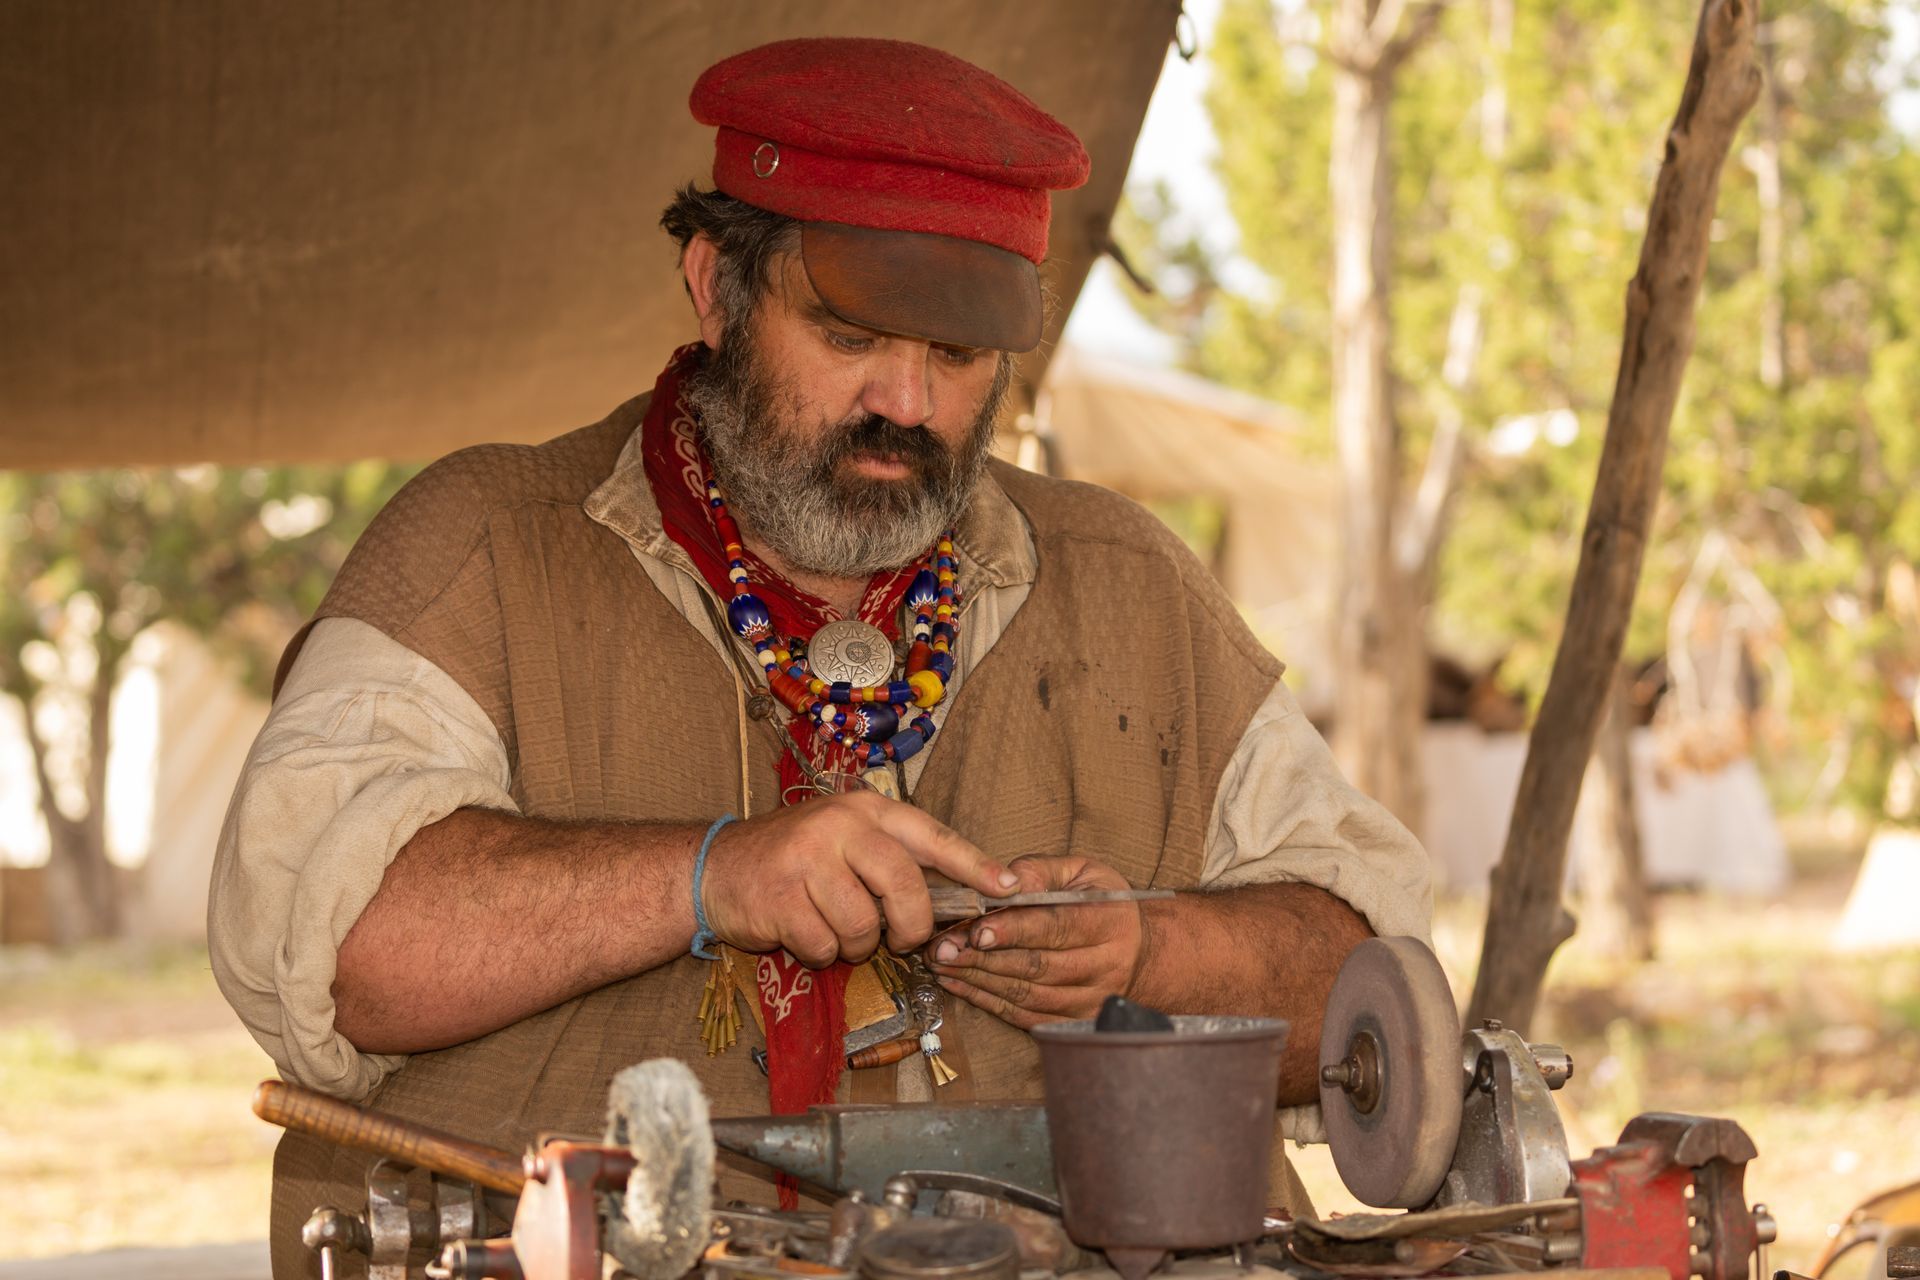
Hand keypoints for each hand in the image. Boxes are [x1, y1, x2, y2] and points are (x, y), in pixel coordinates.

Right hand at [699, 791, 1016, 967]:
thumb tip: (959, 894)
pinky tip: (804, 933)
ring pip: (863, 926)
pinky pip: (826, 946)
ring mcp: (806, 860)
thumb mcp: (845, 841)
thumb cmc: (794, 860)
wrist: (716, 868)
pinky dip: (821, 953)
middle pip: (904, 884)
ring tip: (834, 928)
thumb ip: (893, 859)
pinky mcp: (779, 899)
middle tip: (903, 939)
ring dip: (856, 944)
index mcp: (864, 810)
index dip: (973, 864)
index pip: (931, 835)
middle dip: (912, 925)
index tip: (1008, 886)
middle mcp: (838, 827)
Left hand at [926, 855, 1150, 1028]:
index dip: (1015, 931)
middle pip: (1038, 966)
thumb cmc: (1101, 903)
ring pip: (1028, 995)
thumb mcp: (1081, 871)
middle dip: (984, 958)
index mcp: (1109, 921)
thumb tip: (1004, 884)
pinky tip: (959, 984)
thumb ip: (1040, 872)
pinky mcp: (1075, 1021)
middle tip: (942, 948)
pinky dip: (988, 1002)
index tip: (977, 931)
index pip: (1057, 927)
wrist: (1140, 951)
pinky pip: (1025, 1017)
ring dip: (979, 981)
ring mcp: (1092, 999)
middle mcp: (1106, 965)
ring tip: (942, 963)